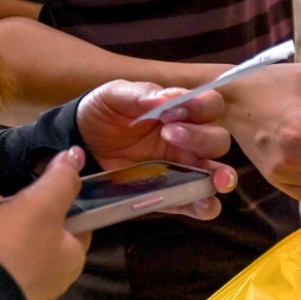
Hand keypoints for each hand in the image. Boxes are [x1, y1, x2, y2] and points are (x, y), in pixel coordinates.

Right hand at [0, 149, 90, 299]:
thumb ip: (61, 179)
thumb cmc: (12, 247)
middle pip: (26, 228)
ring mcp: (18, 285)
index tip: (19, 186)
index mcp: (70, 254)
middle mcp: (49, 273)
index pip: (69, 219)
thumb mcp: (40, 204)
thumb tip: (77, 154)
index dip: (46, 197)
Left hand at [77, 80, 237, 219]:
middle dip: (200, 138)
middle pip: (218, 140)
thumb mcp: (115, 95)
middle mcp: (190, 141)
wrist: (79, 142)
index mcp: (182, 112)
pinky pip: (198, 203)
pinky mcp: (172, 193)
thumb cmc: (103, 113)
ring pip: (217, 173)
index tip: (175, 109)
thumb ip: (141, 94)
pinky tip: (201, 204)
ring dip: (221, 176)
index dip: (202, 107)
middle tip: (168, 134)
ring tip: (216, 180)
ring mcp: (184, 169)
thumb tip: (168, 98)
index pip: (210, 105)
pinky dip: (205, 205)